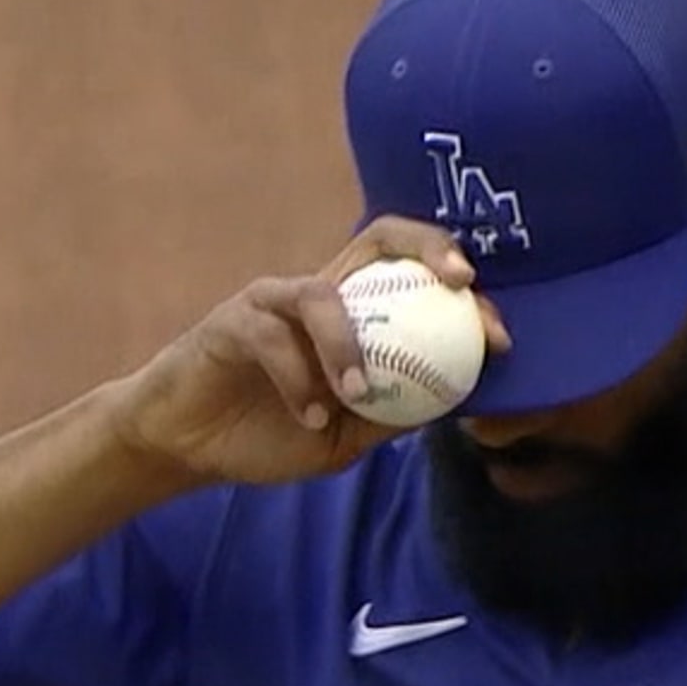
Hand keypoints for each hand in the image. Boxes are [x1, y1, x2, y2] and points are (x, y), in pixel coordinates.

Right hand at [107, 218, 510, 487]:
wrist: (189, 448)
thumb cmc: (269, 434)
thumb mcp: (348, 437)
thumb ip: (395, 414)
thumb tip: (462, 402)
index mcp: (355, 314)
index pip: (414, 271)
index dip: (460, 291)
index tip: (497, 332)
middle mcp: (319, 294)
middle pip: (379, 237)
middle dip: (428, 250)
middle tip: (459, 285)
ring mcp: (273, 302)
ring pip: (324, 296)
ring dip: (349, 346)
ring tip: (357, 397)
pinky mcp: (231, 322)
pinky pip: (272, 338)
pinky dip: (298, 379)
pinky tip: (309, 415)